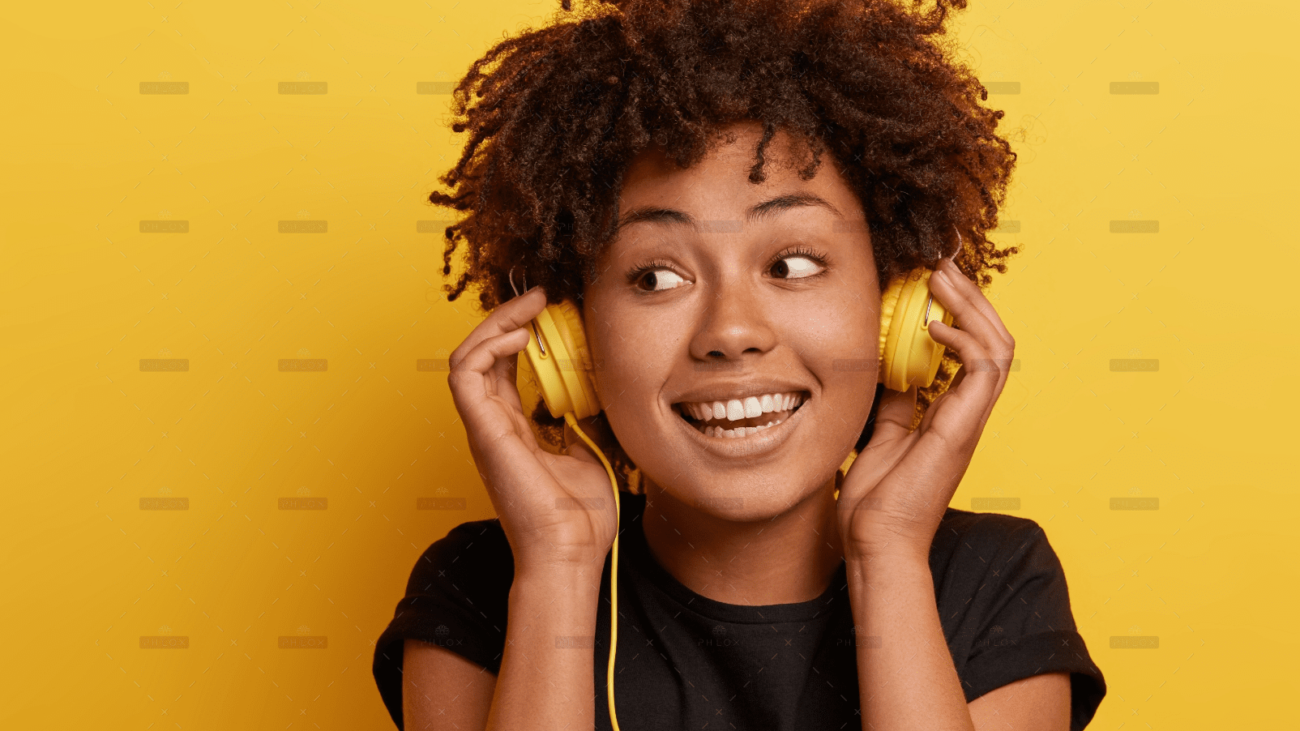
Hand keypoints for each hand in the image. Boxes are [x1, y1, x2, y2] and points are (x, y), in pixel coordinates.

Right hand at [446, 286, 618, 574]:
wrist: (572, 553)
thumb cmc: (581, 516)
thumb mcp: (595, 448)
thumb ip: (590, 415)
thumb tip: (606, 383)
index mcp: (516, 426)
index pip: (506, 364)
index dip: (524, 330)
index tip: (555, 308)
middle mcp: (494, 423)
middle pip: (484, 352)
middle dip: (508, 316)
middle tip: (542, 295)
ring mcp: (484, 427)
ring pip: (467, 355)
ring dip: (496, 322)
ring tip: (530, 306)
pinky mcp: (483, 432)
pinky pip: (464, 375)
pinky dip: (487, 346)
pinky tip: (522, 336)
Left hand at [837, 257, 1016, 561]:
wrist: (875, 543)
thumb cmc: (874, 501)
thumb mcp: (880, 434)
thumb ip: (892, 402)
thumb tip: (889, 367)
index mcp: (948, 411)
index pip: (968, 346)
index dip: (957, 308)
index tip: (931, 274)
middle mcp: (965, 411)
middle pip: (990, 337)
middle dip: (969, 294)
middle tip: (941, 261)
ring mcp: (968, 419)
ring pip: (998, 346)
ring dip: (973, 306)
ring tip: (942, 276)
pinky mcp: (963, 428)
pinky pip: (985, 369)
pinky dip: (965, 339)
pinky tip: (935, 325)